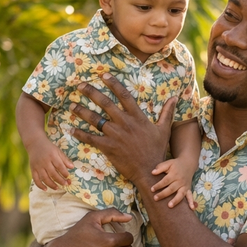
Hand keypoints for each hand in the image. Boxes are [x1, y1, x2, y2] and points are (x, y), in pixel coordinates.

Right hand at [28, 136, 72, 189]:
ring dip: (51, 184)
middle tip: (66, 184)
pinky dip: (40, 185)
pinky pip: (35, 179)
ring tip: (57, 188)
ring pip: (44, 178)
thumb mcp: (58, 151)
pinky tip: (45, 189)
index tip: (68, 177)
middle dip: (60, 180)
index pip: (59, 166)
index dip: (64, 172)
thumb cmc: (49, 148)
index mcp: (52, 156)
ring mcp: (38, 166)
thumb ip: (65, 159)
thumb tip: (72, 167)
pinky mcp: (32, 169)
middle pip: (53, 173)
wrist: (35, 143)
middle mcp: (44, 161)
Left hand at [69, 73, 176, 187]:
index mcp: (137, 117)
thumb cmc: (157, 150)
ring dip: (81, 111)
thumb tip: (175, 97)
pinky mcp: (108, 147)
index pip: (124, 95)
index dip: (113, 83)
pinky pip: (91, 138)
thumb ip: (167, 112)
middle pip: (105, 103)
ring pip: (95, 119)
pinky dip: (80, 134)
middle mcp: (124, 123)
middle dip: (91, 92)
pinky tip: (71, 129)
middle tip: (79, 85)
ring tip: (71, 105)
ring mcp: (115, 135)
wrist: (149, 171)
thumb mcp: (164, 130)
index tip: (103, 75)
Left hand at [151, 158, 195, 208]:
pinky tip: (192, 208)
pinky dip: (191, 202)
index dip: (158, 185)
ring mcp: (185, 186)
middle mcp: (180, 181)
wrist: (188, 164)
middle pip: (171, 189)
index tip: (152, 189)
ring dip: (175, 200)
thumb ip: (160, 167)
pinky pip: (190, 196)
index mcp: (174, 174)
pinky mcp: (188, 189)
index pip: (165, 181)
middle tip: (155, 198)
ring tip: (169, 206)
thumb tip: (152, 172)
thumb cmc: (176, 165)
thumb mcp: (168, 163)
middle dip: (163, 194)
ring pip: (180, 194)